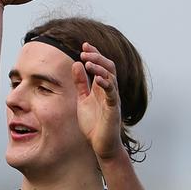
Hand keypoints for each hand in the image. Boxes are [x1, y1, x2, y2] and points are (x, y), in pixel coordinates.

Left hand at [73, 43, 124, 159]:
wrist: (100, 144)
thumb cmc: (93, 123)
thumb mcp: (82, 100)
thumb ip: (81, 83)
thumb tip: (77, 64)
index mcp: (101, 88)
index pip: (100, 66)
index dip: (94, 55)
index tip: (84, 45)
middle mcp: (109, 91)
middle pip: (108, 67)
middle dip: (97, 57)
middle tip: (85, 49)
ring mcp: (112, 99)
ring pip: (111, 78)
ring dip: (100, 68)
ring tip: (88, 61)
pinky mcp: (113, 109)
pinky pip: (112, 94)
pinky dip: (106, 84)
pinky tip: (98, 78)